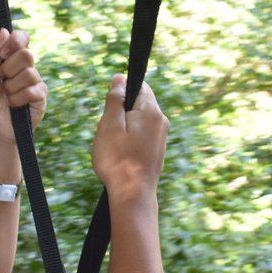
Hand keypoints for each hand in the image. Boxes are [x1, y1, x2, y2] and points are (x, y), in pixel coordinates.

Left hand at [0, 28, 45, 143]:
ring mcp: (34, 81)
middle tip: (2, 80)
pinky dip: (18, 99)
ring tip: (6, 96)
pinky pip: (34, 90)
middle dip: (9, 69)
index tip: (4, 54)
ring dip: (12, 87)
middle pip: (27, 54)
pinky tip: (14, 105)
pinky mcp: (40, 97)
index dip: (15, 42)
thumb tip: (5, 30)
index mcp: (9, 58)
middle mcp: (24, 67)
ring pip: (29, 73)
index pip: (22, 38)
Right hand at [91, 75, 167, 202]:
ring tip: (115, 147)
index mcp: (151, 111)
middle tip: (110, 133)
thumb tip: (120, 77)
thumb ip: (115, 99)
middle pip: (138, 104)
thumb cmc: (118, 160)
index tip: (111, 111)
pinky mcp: (158, 150)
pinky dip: (129, 142)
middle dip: (120, 114)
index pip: (139, 86)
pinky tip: (122, 157)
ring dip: (123, 129)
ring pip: (138, 122)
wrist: (133, 195)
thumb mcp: (110, 124)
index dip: (121, 94)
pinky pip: (141, 136)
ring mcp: (161, 137)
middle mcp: (161, 121)